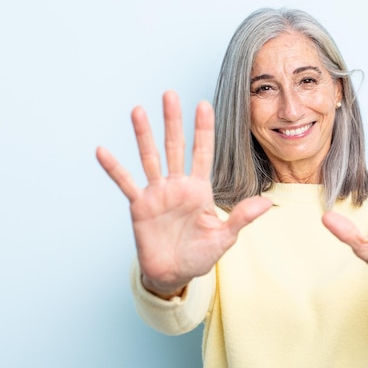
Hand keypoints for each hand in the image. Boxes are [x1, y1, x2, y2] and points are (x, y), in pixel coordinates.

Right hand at [96, 91, 271, 297]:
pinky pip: (125, 183)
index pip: (203, 153)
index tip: (204, 104)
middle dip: (173, 121)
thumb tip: (265, 203)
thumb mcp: (224, 237)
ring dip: (144, 135)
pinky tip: (102, 150)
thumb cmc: (200, 255)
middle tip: (170, 93)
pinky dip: (114, 168)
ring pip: (150, 157)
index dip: (203, 130)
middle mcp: (178, 185)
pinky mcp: (139, 206)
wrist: (174, 274)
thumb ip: (241, 218)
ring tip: (138, 110)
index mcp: (200, 189)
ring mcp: (157, 193)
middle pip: (175, 146)